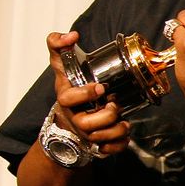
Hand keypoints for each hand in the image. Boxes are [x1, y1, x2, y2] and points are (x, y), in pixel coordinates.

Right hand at [45, 31, 129, 154]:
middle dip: (104, 116)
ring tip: (124, 122)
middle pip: (86, 123)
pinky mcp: (95, 144)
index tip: (101, 87)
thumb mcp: (62, 65)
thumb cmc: (71, 88)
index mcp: (67, 98)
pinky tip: (125, 134)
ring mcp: (84, 132)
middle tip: (114, 106)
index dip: (84, 94)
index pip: (68, 98)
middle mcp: (74, 117)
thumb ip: (59, 46)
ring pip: (99, 138)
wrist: (68, 116)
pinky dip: (119, 144)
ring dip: (115, 131)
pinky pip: (108, 150)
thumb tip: (71, 35)